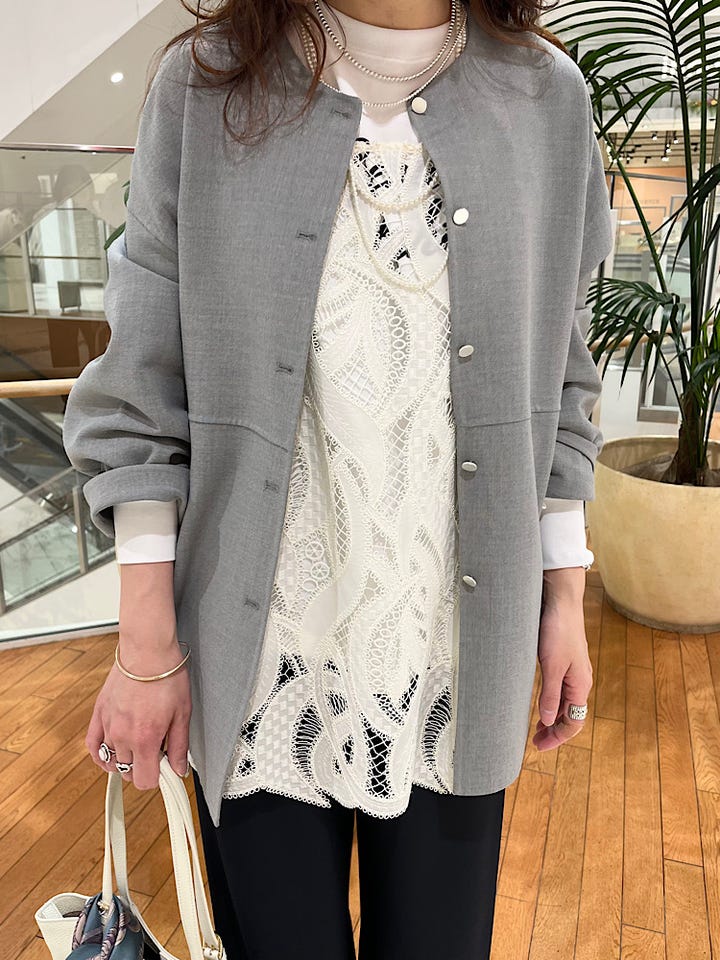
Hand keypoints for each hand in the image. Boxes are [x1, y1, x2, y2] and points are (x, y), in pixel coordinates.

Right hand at [86, 633, 191, 787]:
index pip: (144, 781)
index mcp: (145, 739)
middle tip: (157, 749)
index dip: (158, 778)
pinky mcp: (99, 714)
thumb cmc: (167, 678)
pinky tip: (112, 752)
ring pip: (112, 761)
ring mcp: (108, 726)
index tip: (165, 768)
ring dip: (126, 760)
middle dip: (144, 767)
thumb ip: (179, 746)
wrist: (147, 651)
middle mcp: (122, 736)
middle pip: (129, 772)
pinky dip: (100, 755)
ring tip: (140, 745)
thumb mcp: (182, 714)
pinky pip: (92, 746)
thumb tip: (179, 770)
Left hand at [532, 582, 591, 751]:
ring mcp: (572, 670)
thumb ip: (550, 694)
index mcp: (580, 685)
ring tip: (536, 728)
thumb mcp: (551, 666)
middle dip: (554, 731)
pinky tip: (539, 703)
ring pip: (564, 703)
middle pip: (570, 715)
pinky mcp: (563, 661)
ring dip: (551, 717)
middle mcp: (579, 680)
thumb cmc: (558, 631)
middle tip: (535, 741)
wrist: (561, 602)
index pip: (574, 722)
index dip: (558, 737)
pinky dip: (550, 701)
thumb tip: (549, 721)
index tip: (539, 746)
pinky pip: (559, 689)